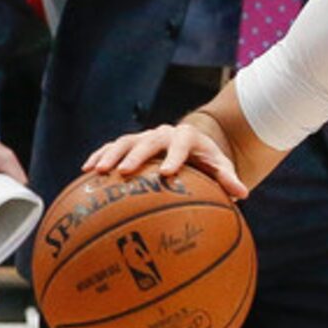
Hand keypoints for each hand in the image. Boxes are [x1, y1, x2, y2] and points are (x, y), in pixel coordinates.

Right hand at [82, 122, 247, 198]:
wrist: (191, 146)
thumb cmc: (207, 162)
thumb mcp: (219, 168)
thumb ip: (228, 179)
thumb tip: (243, 194)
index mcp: (187, 138)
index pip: (181, 144)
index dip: (174, 157)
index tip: (167, 173)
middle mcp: (163, 133)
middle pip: (148, 141)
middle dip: (136, 156)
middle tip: (125, 172)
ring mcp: (144, 137)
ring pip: (125, 142)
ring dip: (111, 155)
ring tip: (96, 171)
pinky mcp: (130, 144)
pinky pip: (111, 148)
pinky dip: (99, 156)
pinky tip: (85, 171)